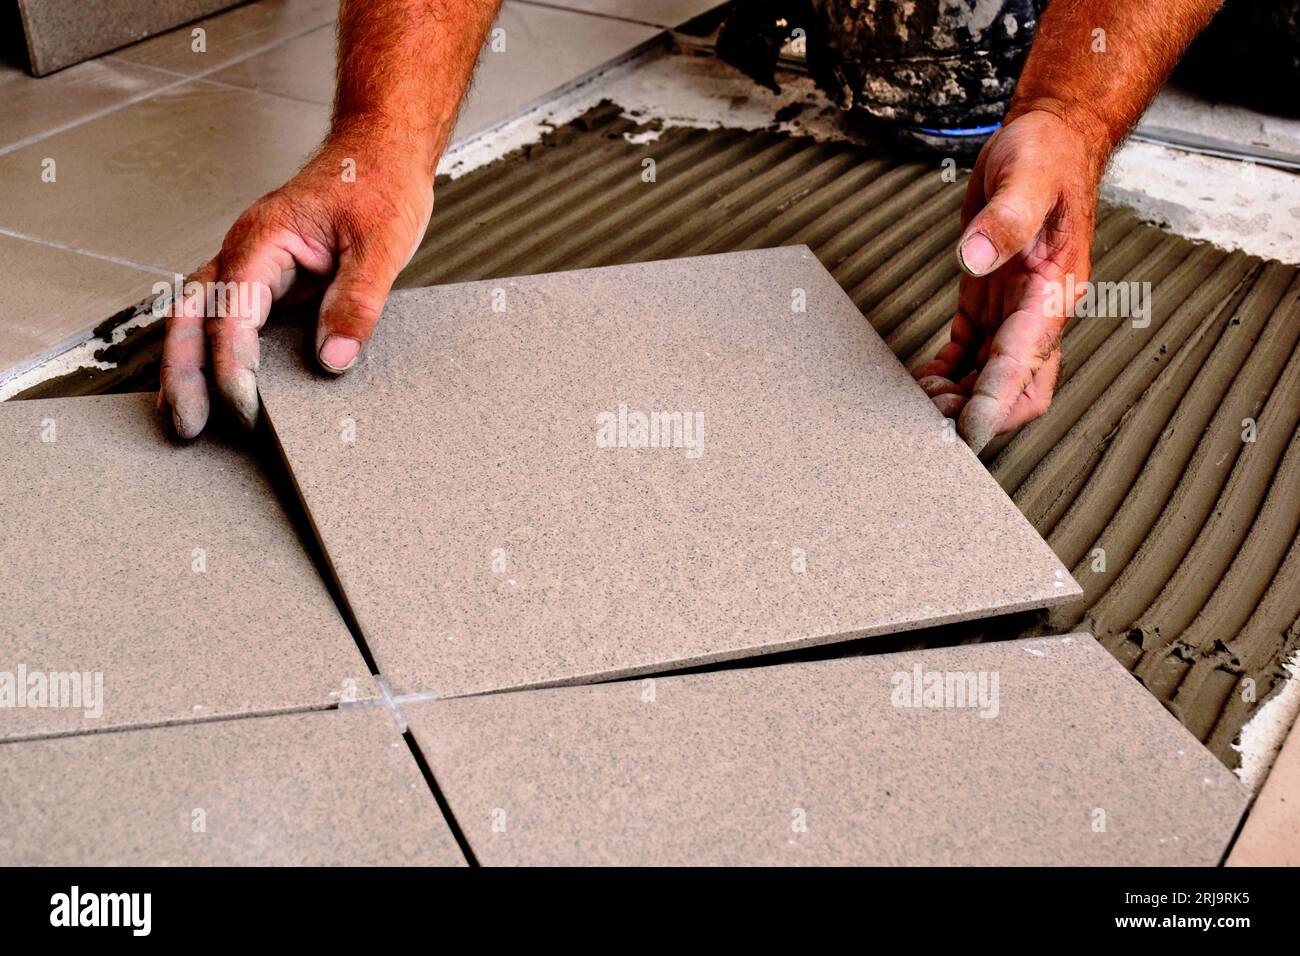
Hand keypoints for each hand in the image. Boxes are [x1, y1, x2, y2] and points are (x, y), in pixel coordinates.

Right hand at [159, 128, 434, 436]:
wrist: (381, 153)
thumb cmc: (379, 186)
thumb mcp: (382, 245)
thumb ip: (357, 302)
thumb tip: (334, 358)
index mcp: (264, 239)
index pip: (232, 314)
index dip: (233, 366)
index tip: (246, 408)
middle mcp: (245, 251)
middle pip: (191, 317)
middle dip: (183, 374)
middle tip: (188, 427)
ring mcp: (250, 264)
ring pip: (197, 317)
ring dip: (186, 367)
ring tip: (186, 419)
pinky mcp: (264, 277)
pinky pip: (223, 316)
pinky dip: (210, 351)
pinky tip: (213, 386)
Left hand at [913, 109, 1102, 452]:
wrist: (1048, 140)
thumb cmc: (1047, 156)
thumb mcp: (1028, 177)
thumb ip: (1006, 219)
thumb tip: (975, 258)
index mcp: (1054, 290)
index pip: (1028, 364)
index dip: (998, 401)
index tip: (968, 427)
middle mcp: (1037, 310)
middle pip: (1016, 388)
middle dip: (977, 413)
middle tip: (930, 421)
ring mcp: (1015, 310)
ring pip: (990, 378)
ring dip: (957, 397)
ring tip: (917, 404)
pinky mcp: (991, 302)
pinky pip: (972, 354)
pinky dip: (949, 373)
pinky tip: (923, 380)